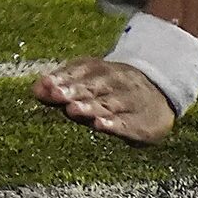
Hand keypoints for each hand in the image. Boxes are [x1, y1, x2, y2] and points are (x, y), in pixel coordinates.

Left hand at [32, 56, 176, 145]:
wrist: (162, 92)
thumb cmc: (114, 89)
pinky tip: (101, 126)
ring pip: (108, 104)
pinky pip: (127, 123)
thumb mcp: (91, 80)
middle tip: (56, 95)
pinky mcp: (141, 123)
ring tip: (73, 110)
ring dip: (90, 107)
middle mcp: (115, 83)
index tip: (47, 85)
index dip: (63, 78)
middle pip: (92, 87)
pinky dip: (114, 124)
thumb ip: (64, 85)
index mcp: (100, 71)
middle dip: (74, 91)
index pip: (80, 72)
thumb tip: (35, 89)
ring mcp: (129, 102)